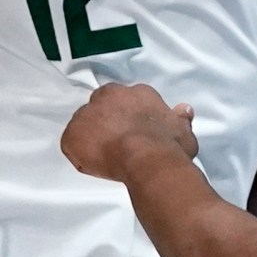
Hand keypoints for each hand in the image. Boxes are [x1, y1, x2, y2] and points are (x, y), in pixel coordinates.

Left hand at [62, 84, 198, 182]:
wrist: (146, 158)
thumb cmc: (168, 145)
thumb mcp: (183, 131)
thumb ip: (180, 119)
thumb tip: (184, 110)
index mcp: (136, 93)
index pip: (128, 100)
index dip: (129, 116)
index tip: (135, 131)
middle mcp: (108, 96)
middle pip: (103, 107)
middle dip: (107, 122)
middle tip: (119, 143)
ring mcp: (86, 114)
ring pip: (85, 123)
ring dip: (93, 136)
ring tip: (106, 156)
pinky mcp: (71, 135)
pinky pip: (72, 144)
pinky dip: (79, 154)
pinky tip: (95, 164)